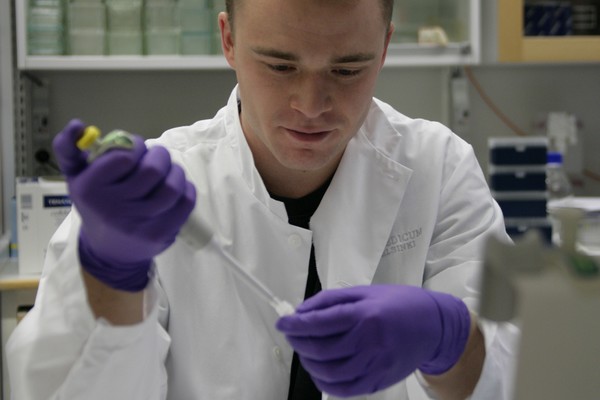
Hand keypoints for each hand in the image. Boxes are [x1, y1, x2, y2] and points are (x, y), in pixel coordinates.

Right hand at [53, 119, 195, 290]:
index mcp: (91, 190)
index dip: (136, 146)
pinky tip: (177, 187)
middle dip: (160, 155)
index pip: (124, 156)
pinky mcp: (162, 233)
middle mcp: (114, 208)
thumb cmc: (95, 206)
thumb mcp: (76, 178)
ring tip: (168, 171)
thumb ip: (69, 149)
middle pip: (153, 170)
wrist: (109, 251)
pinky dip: (186, 188)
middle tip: (157, 156)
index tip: (136, 149)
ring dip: (175, 171)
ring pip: (173, 186)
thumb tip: (77, 125)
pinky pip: (185, 202)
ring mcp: (140, 224)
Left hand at [276, 285, 470, 396]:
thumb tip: (302, 311)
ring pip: (328, 372)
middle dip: (299, 342)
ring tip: (305, 352)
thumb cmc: (399, 304)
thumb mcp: (365, 292)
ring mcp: (374, 365)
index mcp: (365, 314)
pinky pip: (344, 389)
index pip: (319, 322)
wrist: (434, 326)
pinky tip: (319, 370)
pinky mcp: (378, 381)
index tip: (282, 322)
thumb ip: (331, 300)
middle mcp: (369, 341)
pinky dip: (325, 382)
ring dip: (308, 362)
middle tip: (293, 335)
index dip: (295, 324)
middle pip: (321, 349)